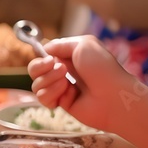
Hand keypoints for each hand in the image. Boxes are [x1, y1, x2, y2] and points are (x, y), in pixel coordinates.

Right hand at [27, 35, 141, 133]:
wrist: (113, 96)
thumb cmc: (102, 68)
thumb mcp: (83, 44)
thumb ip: (60, 44)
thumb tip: (44, 50)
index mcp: (68, 57)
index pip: (43, 56)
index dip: (41, 58)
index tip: (50, 59)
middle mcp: (62, 72)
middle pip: (34, 70)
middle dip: (41, 69)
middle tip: (62, 70)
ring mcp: (60, 88)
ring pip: (36, 85)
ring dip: (50, 82)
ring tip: (67, 83)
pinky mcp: (60, 104)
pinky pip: (43, 99)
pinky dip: (54, 95)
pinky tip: (70, 95)